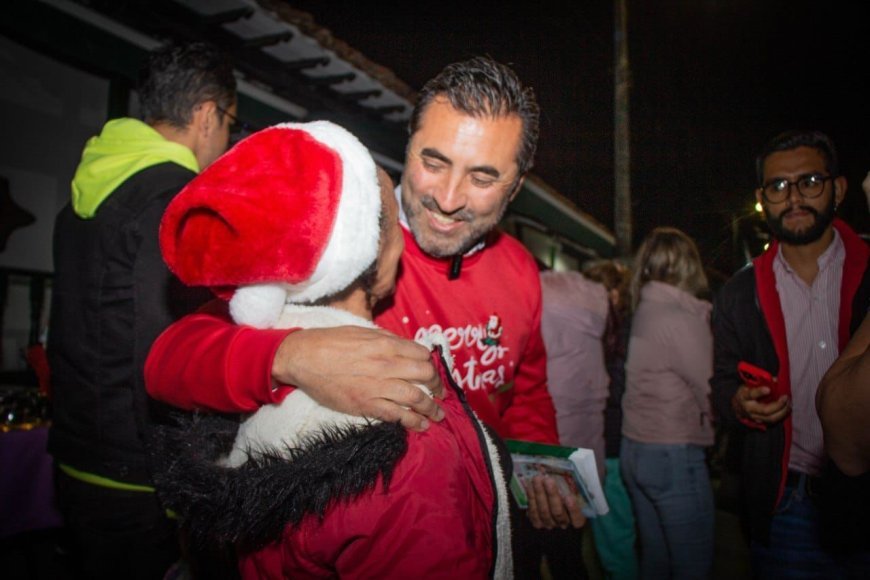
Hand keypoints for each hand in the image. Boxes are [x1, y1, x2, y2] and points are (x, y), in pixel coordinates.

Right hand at [271, 326, 444, 430]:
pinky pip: (397, 415)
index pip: (422, 354)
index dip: (431, 363)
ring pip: (417, 398)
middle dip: (437, 385)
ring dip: (432, 408)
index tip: (431, 371)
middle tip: (439, 393)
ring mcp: (378, 386)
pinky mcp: (367, 404)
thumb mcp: (362, 331)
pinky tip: (422, 426)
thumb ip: (386, 339)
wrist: (304, 357)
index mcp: (386, 344)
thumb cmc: (331, 342)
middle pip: (425, 375)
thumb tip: (405, 347)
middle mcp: (387, 364)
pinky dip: (413, 422)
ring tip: (438, 414)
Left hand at [526, 474, 586, 529]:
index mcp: (577, 518)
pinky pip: (533, 512)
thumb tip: (568, 471)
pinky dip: (531, 498)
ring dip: (539, 493)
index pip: (577, 520)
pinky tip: (530, 486)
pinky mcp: (538, 522)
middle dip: (552, 495)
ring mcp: (550, 524)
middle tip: (548, 480)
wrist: (549, 496)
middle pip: (558, 513)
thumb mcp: (572, 487)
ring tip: (537, 479)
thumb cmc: (566, 490)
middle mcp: (563, 523)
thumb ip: (571, 483)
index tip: (569, 497)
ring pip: (544, 512)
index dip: (573, 510)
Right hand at [732, 384, 789, 424]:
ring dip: (782, 411)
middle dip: (778, 404)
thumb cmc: (746, 393)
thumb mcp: (749, 384)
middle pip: (765, 410)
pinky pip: (773, 420)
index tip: (768, 389)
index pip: (751, 394)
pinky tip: (787, 408)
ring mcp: (755, 417)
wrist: (739, 406)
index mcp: (744, 396)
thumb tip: (776, 380)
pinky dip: (782, 415)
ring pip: (771, 417)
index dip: (759, 392)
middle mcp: (749, 408)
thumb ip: (761, 382)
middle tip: (785, 397)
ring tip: (789, 403)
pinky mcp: (760, 422)